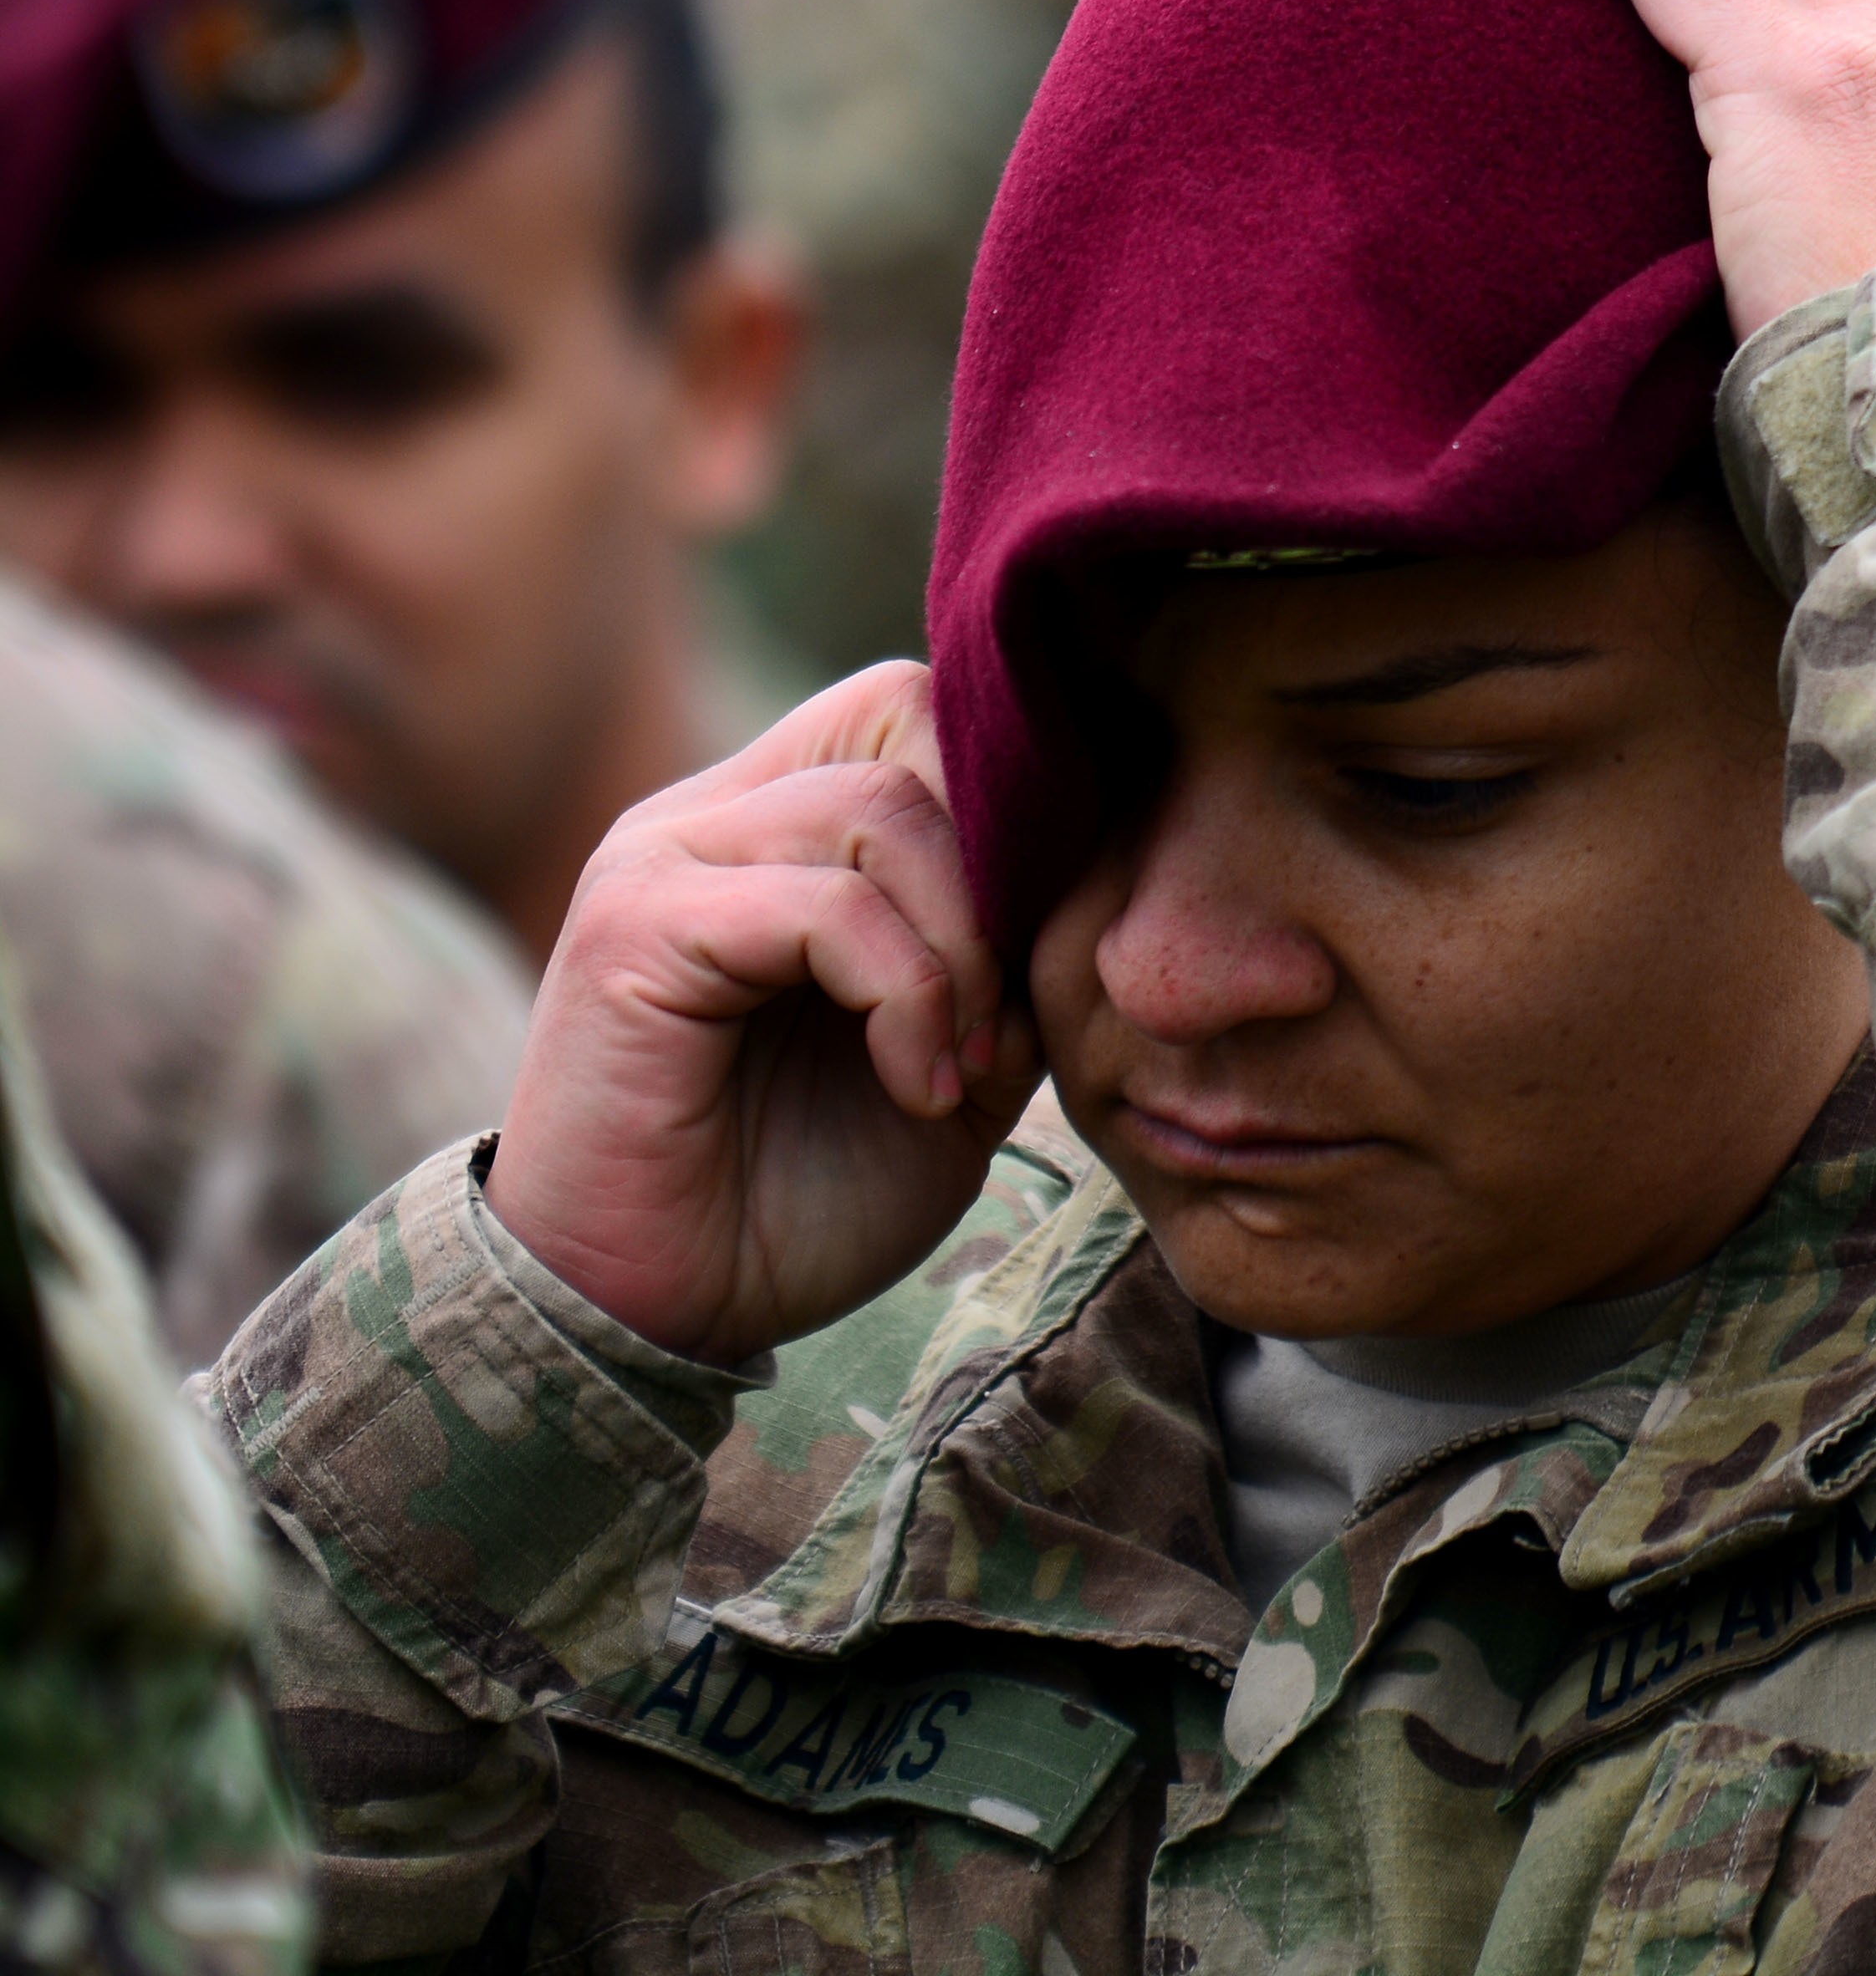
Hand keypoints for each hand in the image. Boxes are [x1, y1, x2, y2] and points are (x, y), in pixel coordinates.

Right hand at [485, 664, 1039, 1365]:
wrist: (664, 1312)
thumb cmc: (806, 1188)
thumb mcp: (961, 1050)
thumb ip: (1010, 944)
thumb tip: (1098, 859)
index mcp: (779, 820)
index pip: (921, 706)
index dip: (1019, 801)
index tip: (1052, 938)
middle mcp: (711, 813)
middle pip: (910, 717)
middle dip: (1001, 864)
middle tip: (1010, 1012)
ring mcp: (664, 859)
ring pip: (882, 812)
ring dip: (964, 951)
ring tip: (964, 1067)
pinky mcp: (634, 929)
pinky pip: (825, 906)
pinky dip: (907, 998)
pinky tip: (917, 1089)